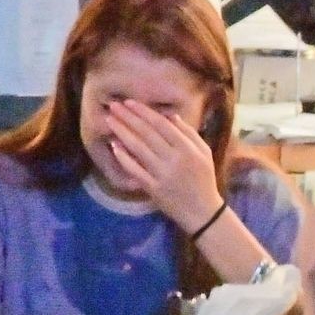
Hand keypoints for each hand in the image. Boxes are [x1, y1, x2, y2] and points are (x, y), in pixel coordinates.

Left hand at [105, 100, 223, 233]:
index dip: (144, 112)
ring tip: (110, 120)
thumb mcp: (204, 153)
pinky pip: (135, 169)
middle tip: (113, 106)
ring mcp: (162, 174)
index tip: (129, 102)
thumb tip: (171, 116)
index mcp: (188, 149)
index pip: (162, 125)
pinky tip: (114, 146)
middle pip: (148, 133)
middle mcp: (175, 159)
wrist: (203, 212)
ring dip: (122, 132)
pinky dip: (124, 157)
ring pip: (139, 148)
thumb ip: (190, 133)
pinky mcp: (153, 188)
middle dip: (129, 118)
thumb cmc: (204, 180)